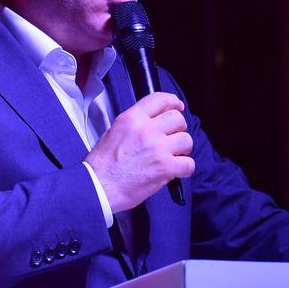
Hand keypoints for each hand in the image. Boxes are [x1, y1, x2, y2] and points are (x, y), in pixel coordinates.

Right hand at [85, 92, 194, 212]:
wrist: (99, 188)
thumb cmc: (103, 165)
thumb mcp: (113, 132)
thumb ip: (134, 123)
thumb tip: (153, 120)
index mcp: (132, 118)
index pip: (160, 99)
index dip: (173, 102)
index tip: (178, 106)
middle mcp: (146, 130)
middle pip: (177, 118)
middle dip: (178, 129)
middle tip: (172, 139)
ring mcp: (158, 148)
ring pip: (186, 140)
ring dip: (183, 149)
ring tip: (173, 156)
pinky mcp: (165, 167)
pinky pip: (189, 163)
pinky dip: (185, 169)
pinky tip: (175, 171)